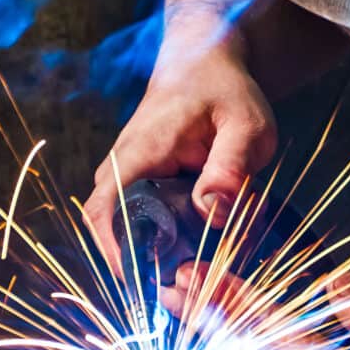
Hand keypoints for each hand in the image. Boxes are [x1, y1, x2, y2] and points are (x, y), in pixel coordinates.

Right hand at [84, 35, 276, 277]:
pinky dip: (175, 234)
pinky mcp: (143, 184)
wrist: (205, 63)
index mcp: (140, 154)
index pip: (104, 212)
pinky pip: (149, 220)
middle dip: (154, 262)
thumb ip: (232, 166)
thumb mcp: (245, 124)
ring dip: (169, 249)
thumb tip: (213, 211)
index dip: (115, 254)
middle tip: (196, 278)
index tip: (142, 286)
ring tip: (209, 258)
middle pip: (119, 232)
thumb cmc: (224, 90)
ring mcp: (130, 176)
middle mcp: (123, 169)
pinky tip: (209, 238)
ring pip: (137, 229)